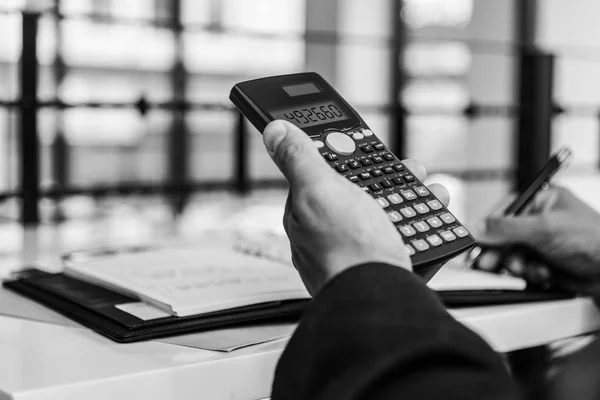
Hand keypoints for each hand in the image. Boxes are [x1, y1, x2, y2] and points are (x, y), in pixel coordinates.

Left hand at [262, 120, 449, 294]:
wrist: (379, 300)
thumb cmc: (346, 249)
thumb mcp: (319, 190)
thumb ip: (298, 159)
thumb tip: (274, 131)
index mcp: (306, 214)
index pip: (320, 177)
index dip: (344, 156)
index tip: (367, 146)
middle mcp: (328, 236)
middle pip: (358, 196)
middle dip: (388, 178)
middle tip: (410, 169)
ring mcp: (356, 254)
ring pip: (386, 218)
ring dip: (413, 200)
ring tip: (431, 191)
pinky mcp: (382, 270)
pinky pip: (405, 243)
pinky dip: (423, 230)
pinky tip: (435, 223)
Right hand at [479, 187, 599, 295]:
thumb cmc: (594, 240)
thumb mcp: (545, 228)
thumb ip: (508, 228)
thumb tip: (481, 227)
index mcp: (544, 202)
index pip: (506, 209)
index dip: (490, 225)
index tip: (478, 239)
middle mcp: (542, 221)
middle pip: (506, 235)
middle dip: (501, 250)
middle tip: (489, 262)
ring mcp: (543, 243)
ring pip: (513, 253)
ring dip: (516, 264)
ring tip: (524, 267)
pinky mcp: (545, 262)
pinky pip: (524, 268)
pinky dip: (529, 273)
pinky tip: (542, 272)